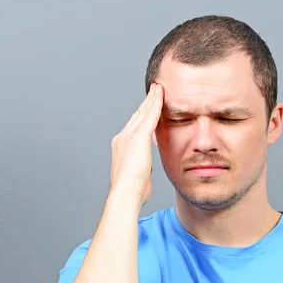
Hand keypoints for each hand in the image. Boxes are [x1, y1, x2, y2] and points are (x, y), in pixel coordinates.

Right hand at [109, 83, 163, 207]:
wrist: (125, 193)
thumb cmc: (133, 192)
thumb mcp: (138, 179)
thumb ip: (142, 172)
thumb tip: (145, 177)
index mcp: (122, 148)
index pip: (135, 127)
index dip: (142, 116)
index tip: (149, 108)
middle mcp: (122, 138)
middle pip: (137, 116)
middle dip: (146, 103)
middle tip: (155, 90)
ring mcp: (129, 136)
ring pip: (143, 112)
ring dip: (152, 99)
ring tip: (159, 88)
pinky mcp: (138, 137)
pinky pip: (150, 116)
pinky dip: (156, 103)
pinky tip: (161, 94)